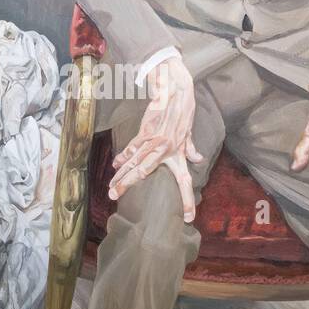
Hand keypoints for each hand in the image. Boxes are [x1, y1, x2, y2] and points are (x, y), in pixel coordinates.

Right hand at [108, 54, 204, 220]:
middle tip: (115, 197)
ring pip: (134, 163)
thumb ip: (191, 148)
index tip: (188, 218)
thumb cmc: (183, 110)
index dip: (188, 200)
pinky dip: (123, 157)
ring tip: (111, 187)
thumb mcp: (189, 132)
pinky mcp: (145, 132)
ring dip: (121, 175)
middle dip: (128, 186)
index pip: (185, 183)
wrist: (175, 90)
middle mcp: (166, 151)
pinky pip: (132, 148)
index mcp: (179, 155)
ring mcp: (154, 142)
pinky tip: (115, 165)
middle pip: (144, 173)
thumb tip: (198, 160)